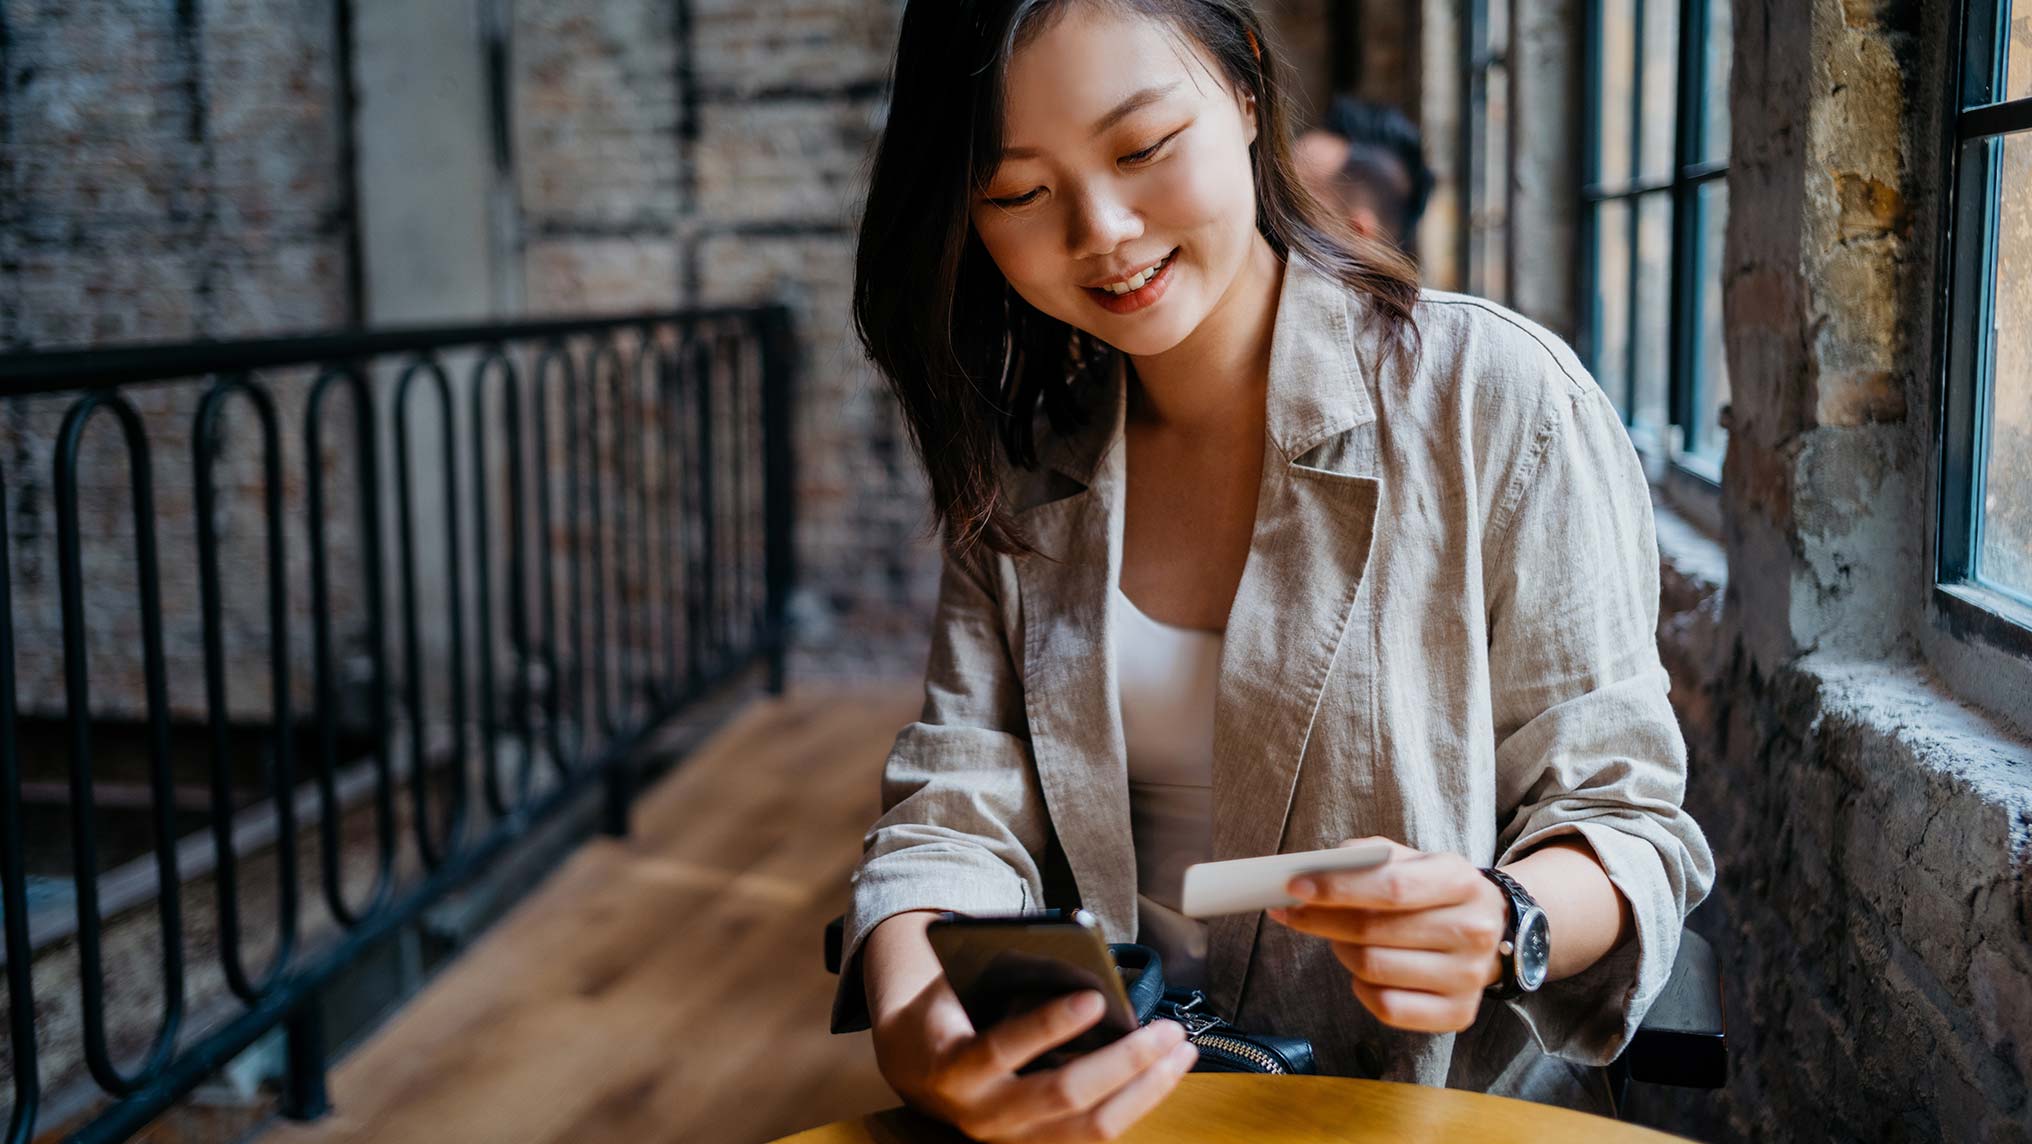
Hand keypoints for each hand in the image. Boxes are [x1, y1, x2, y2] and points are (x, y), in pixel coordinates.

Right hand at [869, 977, 1197, 1141]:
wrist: (919, 1070)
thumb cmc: (949, 1015)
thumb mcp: (958, 988)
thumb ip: (1004, 978)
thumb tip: (1077, 965)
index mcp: (957, 1067)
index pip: (1004, 1048)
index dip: (1049, 1024)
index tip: (1095, 997)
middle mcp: (984, 1114)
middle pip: (1065, 1094)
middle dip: (1124, 1061)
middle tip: (1166, 1029)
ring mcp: (1014, 1140)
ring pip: (1093, 1126)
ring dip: (1146, 1088)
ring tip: (1179, 1051)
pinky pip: (1098, 1135)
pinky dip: (1137, 1104)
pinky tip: (1163, 1075)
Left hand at [1265, 837, 1509, 1033]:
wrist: (1491, 928)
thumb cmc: (1435, 891)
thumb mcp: (1414, 860)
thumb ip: (1370, 856)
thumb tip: (1317, 869)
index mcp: (1461, 881)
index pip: (1391, 888)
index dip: (1337, 889)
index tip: (1294, 887)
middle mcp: (1473, 930)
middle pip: (1373, 931)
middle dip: (1320, 920)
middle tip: (1294, 912)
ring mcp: (1468, 977)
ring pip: (1373, 969)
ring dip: (1340, 951)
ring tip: (1336, 938)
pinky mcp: (1459, 1013)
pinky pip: (1387, 1007)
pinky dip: (1362, 989)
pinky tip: (1363, 972)